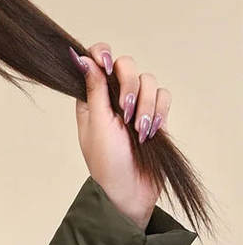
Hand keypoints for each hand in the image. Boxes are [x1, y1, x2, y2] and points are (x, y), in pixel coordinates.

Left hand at [69, 43, 170, 229]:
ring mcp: (135, 105)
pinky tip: (151, 132)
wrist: (130, 190)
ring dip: (145, 105)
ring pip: (148, 80)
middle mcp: (112, 99)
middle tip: (124, 112)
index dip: (102, 55)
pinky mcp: (154, 114)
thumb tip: (82, 59)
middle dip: (128, 85)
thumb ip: (94, 90)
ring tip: (138, 131)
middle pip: (126, 65)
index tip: (106, 64)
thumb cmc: (106, 163)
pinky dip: (159, 111)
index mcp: (90, 100)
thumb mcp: (97, 124)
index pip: (96, 61)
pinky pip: (163, 96)